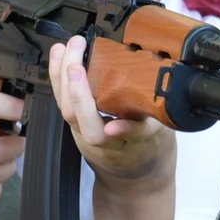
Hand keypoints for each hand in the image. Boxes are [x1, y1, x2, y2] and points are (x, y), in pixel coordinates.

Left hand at [49, 36, 175, 192]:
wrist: (130, 169)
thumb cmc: (146, 144)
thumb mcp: (161, 128)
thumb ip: (155, 111)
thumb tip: (158, 82)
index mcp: (136, 143)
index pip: (131, 137)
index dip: (125, 129)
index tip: (116, 125)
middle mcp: (108, 142)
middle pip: (87, 125)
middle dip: (78, 94)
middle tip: (77, 63)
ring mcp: (87, 133)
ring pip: (69, 113)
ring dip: (62, 79)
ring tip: (65, 50)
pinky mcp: (76, 123)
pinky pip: (62, 102)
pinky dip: (58, 78)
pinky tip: (58, 56)